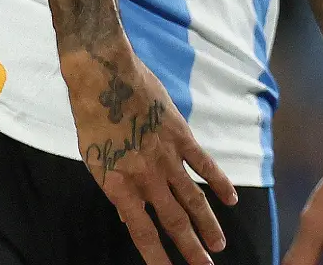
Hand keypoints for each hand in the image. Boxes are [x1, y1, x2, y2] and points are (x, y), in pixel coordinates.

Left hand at [62, 44, 238, 264]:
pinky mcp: (181, 137)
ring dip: (208, 224)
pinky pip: (205, 165)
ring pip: (194, 199)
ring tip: (219, 244)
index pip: (142, 231)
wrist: (102, 75)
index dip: (157, 256)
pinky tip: (231, 200)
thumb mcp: (93, 158)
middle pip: (174, 221)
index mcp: (118, 184)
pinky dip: (220, 183)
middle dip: (191, 248)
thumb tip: (128, 214)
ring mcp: (166, 157)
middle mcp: (145, 177)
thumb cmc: (92, 116)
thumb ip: (115, 186)